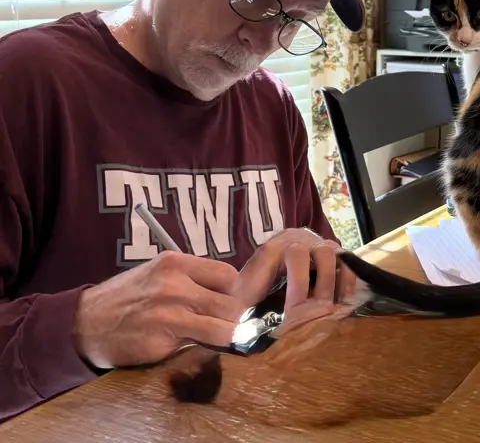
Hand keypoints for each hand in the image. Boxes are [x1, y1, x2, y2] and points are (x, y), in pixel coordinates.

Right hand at [72, 229, 356, 368]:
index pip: (229, 275)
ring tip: (247, 342)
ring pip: (224, 325)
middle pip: (231, 301)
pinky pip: (201, 346)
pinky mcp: (161, 340)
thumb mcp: (158, 274)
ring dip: (236, 336)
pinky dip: (213, 350)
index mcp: (176, 263)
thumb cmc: (127, 298)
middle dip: (246, 318)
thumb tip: (233, 292)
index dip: (241, 293)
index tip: (248, 307)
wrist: (83, 323)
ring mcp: (168, 312)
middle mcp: (175, 283)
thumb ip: (193, 279)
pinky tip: (215, 351)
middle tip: (261, 329)